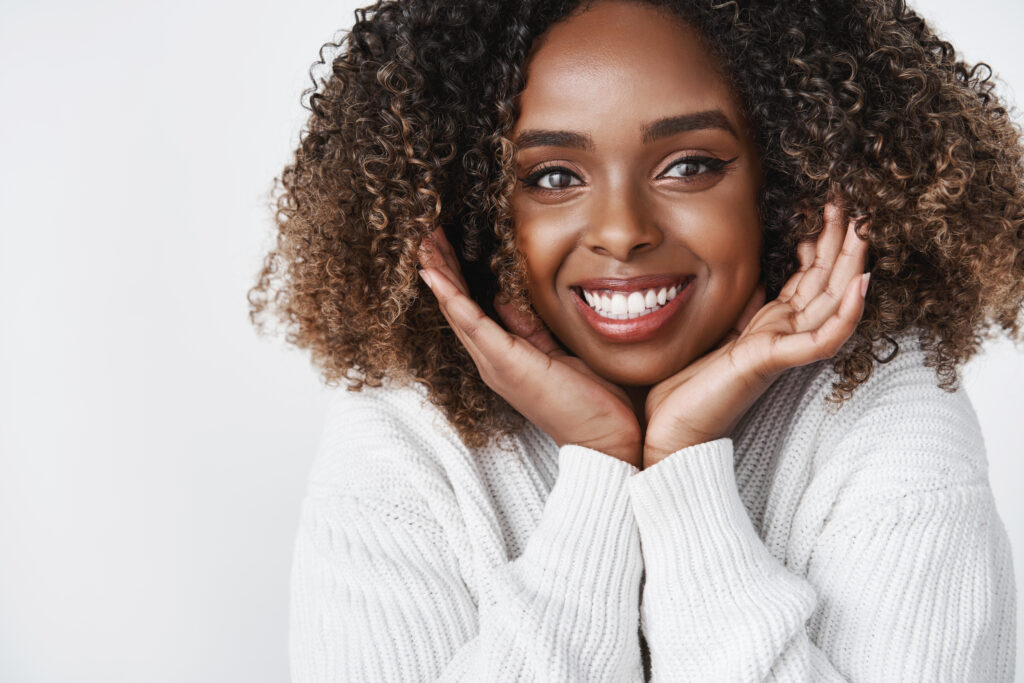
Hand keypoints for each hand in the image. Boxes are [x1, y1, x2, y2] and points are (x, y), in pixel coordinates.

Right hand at [417, 227, 642, 467]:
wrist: (604, 440)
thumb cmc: (588, 399)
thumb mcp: (555, 350)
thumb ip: (529, 326)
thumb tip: (509, 297)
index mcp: (503, 355)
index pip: (471, 308)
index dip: (455, 275)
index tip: (443, 244)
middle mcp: (491, 360)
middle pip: (456, 307)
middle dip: (440, 267)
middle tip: (424, 233)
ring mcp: (495, 364)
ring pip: (458, 311)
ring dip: (439, 275)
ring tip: (423, 244)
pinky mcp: (507, 364)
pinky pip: (474, 324)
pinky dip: (453, 298)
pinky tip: (436, 275)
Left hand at [642, 200, 870, 467]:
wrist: (668, 434)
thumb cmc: (685, 390)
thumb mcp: (717, 331)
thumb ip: (744, 308)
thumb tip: (758, 280)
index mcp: (770, 325)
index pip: (808, 277)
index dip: (822, 241)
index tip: (828, 204)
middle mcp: (782, 335)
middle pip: (827, 282)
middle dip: (841, 241)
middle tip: (853, 200)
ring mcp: (782, 350)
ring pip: (832, 302)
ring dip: (851, 264)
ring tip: (864, 226)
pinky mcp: (772, 364)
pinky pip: (820, 339)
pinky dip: (846, 313)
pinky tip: (862, 284)